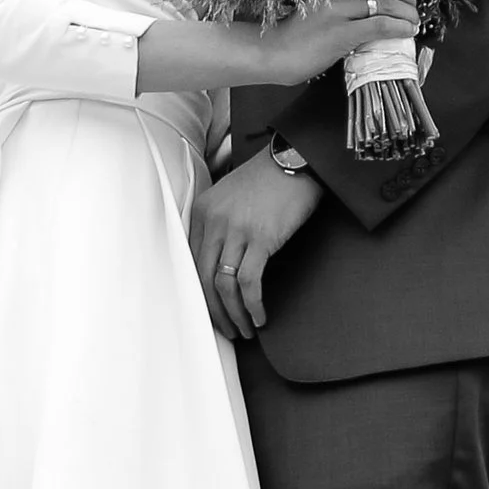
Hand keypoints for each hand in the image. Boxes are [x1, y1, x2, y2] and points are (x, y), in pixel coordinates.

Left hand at [187, 145, 323, 340]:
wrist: (296, 158)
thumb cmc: (268, 179)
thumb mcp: (230, 196)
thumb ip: (218, 224)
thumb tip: (217, 264)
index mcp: (202, 211)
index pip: (191, 261)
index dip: (200, 292)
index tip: (211, 310)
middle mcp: (213, 221)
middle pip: (203, 278)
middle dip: (214, 311)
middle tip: (227, 330)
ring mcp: (236, 229)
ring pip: (224, 285)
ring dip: (234, 314)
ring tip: (246, 330)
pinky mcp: (261, 238)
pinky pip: (249, 282)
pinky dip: (252, 305)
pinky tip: (260, 317)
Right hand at [260, 0, 417, 84]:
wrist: (275, 52)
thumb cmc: (299, 29)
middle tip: (413, 10)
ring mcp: (338, 8)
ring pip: (389, 4)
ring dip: (409, 14)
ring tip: (413, 23)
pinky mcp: (341, 32)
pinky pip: (382, 25)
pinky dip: (401, 28)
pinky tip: (407, 32)